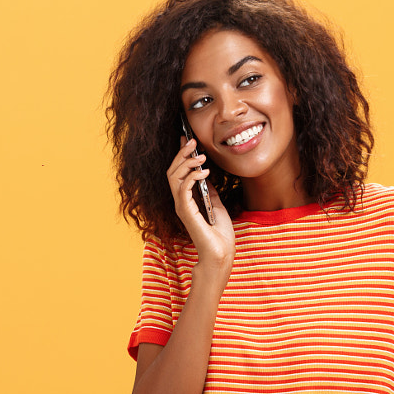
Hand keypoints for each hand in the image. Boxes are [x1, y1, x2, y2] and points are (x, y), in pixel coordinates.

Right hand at [169, 135, 234, 265]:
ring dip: (187, 163)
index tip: (187, 139)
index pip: (178, 172)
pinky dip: (192, 177)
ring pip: (174, 177)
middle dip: (182, 154)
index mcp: (187, 199)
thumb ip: (209, 191)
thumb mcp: (216, 205)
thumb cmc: (219, 234)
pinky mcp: (186, 212)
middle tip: (193, 141)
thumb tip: (206, 175)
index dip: (181, 155)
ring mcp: (182, 207)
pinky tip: (204, 172)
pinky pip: (183, 189)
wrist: (221, 253)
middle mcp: (180, 201)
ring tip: (201, 156)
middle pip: (172, 171)